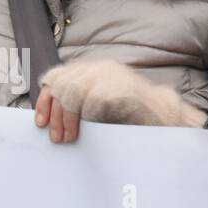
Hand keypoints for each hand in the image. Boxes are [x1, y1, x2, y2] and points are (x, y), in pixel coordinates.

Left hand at [37, 59, 205, 140]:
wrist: (167, 115)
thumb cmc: (131, 115)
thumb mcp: (98, 105)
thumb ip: (77, 103)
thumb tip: (49, 118)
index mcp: (90, 71)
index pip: (56, 77)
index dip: (44, 101)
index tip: (40, 123)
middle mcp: (98, 69)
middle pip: (62, 86)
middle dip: (56, 115)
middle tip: (57, 139)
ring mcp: (110, 76)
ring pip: (73, 92)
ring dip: (68, 119)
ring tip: (69, 138)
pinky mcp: (120, 87)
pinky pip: (93, 101)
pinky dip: (87, 117)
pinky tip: (91, 129)